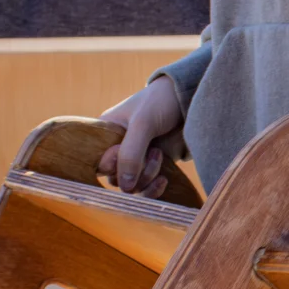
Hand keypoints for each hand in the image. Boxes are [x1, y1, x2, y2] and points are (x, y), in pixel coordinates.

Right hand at [99, 74, 184, 195]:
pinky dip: (154, 189)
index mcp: (107, 135)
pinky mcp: (153, 167)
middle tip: (152, 152)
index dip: (111, 164)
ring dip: (147, 177)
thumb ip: (130, 153)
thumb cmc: (160, 102)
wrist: (189, 99)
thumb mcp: (142, 123)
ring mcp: (137, 160)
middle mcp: (119, 149)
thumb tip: (125, 186)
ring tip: (159, 154)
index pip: (99, 163)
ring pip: (132, 186)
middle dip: (134, 172)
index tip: (123, 152)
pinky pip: (147, 189)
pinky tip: (163, 180)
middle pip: (116, 179)